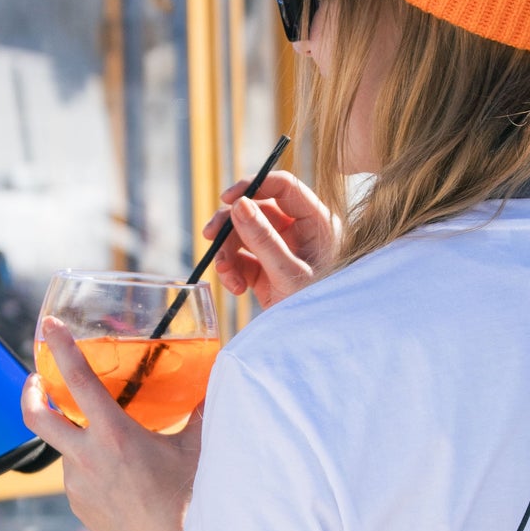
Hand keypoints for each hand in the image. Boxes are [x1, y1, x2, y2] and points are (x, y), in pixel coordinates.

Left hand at [21, 317, 203, 530]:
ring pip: (64, 447)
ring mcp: (77, 483)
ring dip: (75, 435)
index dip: (60, 348)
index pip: (78, 380)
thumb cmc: (188, 503)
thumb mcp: (196, 449)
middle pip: (37, 416)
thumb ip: (200, 412)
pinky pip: (76, 474)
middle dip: (32, 391)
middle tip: (38, 380)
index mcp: (114, 435)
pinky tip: (115, 474)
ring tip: (105, 440)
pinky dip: (87, 464)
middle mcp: (87, 456)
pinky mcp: (78, 505)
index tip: (49, 327)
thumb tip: (216, 382)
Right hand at [202, 170, 338, 307]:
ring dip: (227, 253)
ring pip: (243, 234)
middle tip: (210, 237)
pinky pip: (241, 260)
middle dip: (231, 225)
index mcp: (316, 222)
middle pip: (256, 209)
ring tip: (226, 275)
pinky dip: (232, 271)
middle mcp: (299, 232)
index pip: (283, 187)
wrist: (319, 344)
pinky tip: (236, 288)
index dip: (254, 186)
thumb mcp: (290, 273)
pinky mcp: (267, 271)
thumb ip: (264, 240)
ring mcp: (282, 251)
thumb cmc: (318, 306)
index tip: (228, 199)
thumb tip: (239, 206)